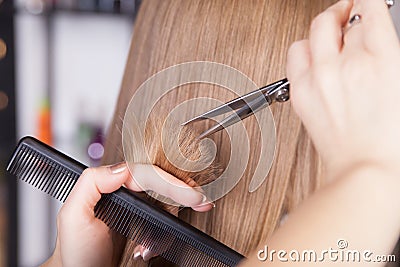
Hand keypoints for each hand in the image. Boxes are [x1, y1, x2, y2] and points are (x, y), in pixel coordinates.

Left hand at [42, 162, 212, 266]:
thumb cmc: (77, 253)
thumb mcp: (74, 216)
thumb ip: (91, 183)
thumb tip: (123, 167)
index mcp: (110, 186)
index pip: (146, 175)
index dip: (172, 182)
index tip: (190, 194)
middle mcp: (124, 194)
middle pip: (161, 184)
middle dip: (183, 192)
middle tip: (202, 202)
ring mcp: (135, 210)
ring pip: (165, 203)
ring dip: (168, 221)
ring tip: (152, 245)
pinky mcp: (142, 226)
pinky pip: (163, 222)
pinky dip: (162, 237)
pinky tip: (148, 249)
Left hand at [287, 0, 399, 177]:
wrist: (367, 169)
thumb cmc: (392, 140)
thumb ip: (389, 56)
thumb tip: (381, 44)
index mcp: (381, 60)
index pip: (369, 9)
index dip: (369, 2)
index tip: (369, 4)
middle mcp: (345, 64)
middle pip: (341, 18)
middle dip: (348, 12)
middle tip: (352, 14)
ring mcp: (319, 77)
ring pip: (314, 30)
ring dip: (325, 27)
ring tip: (331, 31)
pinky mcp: (301, 93)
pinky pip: (295, 55)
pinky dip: (304, 48)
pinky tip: (313, 54)